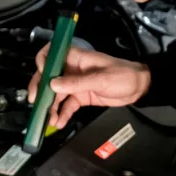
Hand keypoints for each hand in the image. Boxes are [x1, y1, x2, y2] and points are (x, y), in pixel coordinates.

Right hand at [27, 46, 151, 127]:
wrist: (140, 88)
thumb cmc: (123, 76)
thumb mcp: (101, 79)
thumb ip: (77, 82)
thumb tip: (52, 84)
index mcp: (76, 58)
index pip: (51, 53)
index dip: (42, 61)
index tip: (42, 74)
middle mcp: (71, 70)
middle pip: (48, 77)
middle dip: (40, 89)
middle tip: (35, 103)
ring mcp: (75, 84)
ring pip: (56, 94)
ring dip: (50, 106)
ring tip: (48, 119)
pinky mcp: (81, 97)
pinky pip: (67, 105)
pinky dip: (62, 114)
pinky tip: (58, 123)